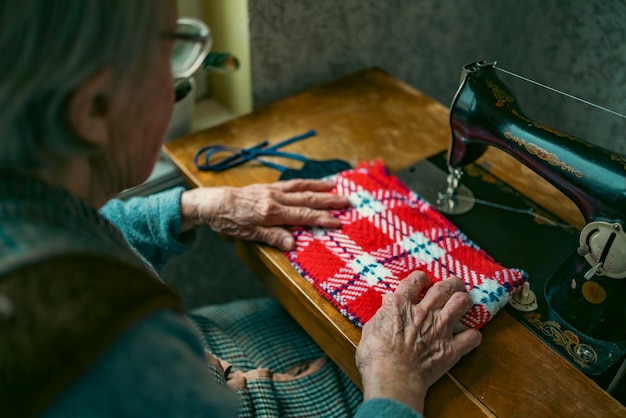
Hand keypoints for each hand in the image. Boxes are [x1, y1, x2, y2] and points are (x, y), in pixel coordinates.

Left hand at [179, 179, 349, 249]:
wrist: (212, 202)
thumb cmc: (229, 221)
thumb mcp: (249, 234)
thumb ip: (273, 237)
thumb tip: (293, 245)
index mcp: (271, 212)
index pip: (302, 216)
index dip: (322, 219)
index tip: (338, 221)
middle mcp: (274, 198)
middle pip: (307, 199)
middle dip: (328, 201)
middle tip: (347, 202)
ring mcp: (272, 190)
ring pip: (301, 187)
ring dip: (319, 187)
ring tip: (335, 186)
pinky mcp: (268, 186)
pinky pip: (291, 183)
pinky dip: (305, 182)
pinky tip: (312, 183)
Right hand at [355, 271, 481, 413]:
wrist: (391, 377)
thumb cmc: (375, 355)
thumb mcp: (371, 327)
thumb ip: (383, 313)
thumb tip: (387, 304)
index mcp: (401, 304)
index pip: (415, 280)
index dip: (421, 278)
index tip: (423, 281)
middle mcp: (423, 311)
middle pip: (444, 287)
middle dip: (452, 283)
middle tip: (454, 284)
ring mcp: (439, 329)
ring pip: (461, 303)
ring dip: (464, 300)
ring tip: (464, 302)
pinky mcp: (451, 349)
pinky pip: (471, 337)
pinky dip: (472, 336)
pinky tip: (469, 336)